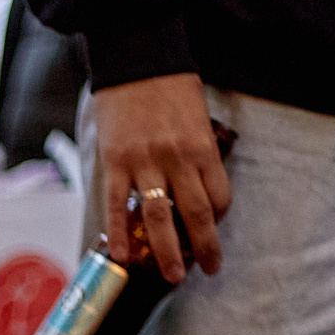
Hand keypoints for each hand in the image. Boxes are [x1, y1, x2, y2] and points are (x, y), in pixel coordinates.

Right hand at [91, 73, 229, 280]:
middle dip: (205, 247)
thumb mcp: (197, 115)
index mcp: (202, 147)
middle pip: (196, 214)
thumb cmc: (169, 85)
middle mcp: (177, 159)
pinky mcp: (115, 164)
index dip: (219, 217)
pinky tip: (124, 258)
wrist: (135, 59)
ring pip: (159, 218)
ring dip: (167, 251)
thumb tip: (195, 183)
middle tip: (210, 269)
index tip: (212, 228)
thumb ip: (197, 150)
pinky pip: (119, 207)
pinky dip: (121, 234)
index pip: (219, 196)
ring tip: (173, 275)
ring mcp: (144, 164)